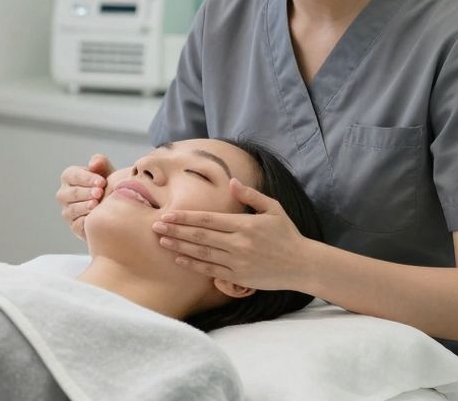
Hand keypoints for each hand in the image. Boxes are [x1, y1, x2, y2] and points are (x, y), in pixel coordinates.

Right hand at [56, 154, 115, 238]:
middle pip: (72, 193)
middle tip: (100, 193)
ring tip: (97, 205)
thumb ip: (100, 163)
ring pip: (72, 209)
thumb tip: (94, 163)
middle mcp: (64, 194)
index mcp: (69, 177)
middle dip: (87, 192)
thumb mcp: (106, 171)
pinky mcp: (74, 226)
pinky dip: (85, 222)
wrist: (114, 206)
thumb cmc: (107, 185)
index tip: (102, 182)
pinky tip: (94, 219)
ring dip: (85, 207)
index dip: (87, 179)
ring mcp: (67, 211)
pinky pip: (77, 224)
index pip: (73, 175)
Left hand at [152, 178, 314, 291]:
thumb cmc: (287, 234)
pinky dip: (194, 265)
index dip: (185, 218)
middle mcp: (238, 243)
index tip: (167, 215)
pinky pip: (211, 270)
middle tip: (155, 227)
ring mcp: (238, 261)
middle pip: (200, 236)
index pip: (208, 220)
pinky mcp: (239, 277)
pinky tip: (179, 260)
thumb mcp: (273, 208)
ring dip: (179, 248)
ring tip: (162, 242)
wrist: (302, 264)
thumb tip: (232, 181)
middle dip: (175, 231)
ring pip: (202, 254)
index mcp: (244, 224)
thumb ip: (251, 195)